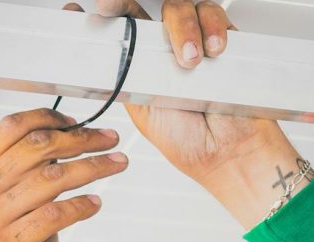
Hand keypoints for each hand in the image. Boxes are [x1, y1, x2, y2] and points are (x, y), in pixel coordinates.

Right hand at [0, 108, 125, 241]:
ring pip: (52, 177)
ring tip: (120, 164)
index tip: (80, 121)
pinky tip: (97, 204)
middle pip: (37, 146)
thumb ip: (31, 176)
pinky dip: (82, 206)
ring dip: (93, 167)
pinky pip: (56, 215)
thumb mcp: (14, 208)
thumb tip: (72, 140)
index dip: (47, 116)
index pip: (10, 127)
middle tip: (112, 139)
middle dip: (81, 138)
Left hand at [68, 0, 307, 228]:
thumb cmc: (188, 141)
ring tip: (189, 60)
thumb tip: (97, 58)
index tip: (85, 9)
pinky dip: (213, 27)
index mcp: (141, 64)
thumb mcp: (141, 110)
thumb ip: (122, 79)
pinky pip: (214, 16)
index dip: (105, 12)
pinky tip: (213, 49)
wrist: (228, 154)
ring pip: (180, 7)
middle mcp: (166, 48)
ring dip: (182, 27)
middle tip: (109, 6)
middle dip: (123, 2)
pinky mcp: (223, 40)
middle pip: (145, 7)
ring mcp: (195, 41)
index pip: (120, 25)